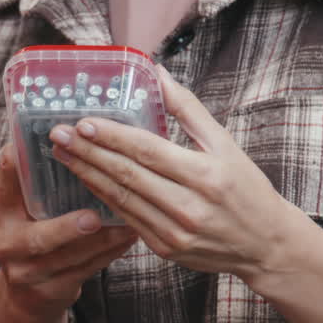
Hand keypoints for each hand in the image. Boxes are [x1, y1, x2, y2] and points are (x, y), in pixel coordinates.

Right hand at [0, 144, 137, 322]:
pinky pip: (84, 272)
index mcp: (2, 210)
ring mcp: (26, 271)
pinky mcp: (49, 291)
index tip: (31, 148)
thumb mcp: (26, 206)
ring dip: (101, 242)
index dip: (16, 166)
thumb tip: (76, 131)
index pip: (5, 183)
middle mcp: (7, 242)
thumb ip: (37, 179)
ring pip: (67, 258)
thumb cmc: (35, 233)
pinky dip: (109, 255)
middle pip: (36, 237)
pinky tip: (128, 239)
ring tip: (128, 224)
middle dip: (66, 229)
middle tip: (93, 218)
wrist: (27, 294)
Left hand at [48, 66, 314, 283]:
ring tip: (63, 155)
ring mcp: (174, 232)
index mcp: (205, 174)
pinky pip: (127, 220)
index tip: (83, 122)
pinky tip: (85, 181)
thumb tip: (157, 73)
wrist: (264, 244)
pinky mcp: (165, 249)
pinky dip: (103, 199)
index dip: (112, 137)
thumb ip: (188, 109)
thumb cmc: (246, 188)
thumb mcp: (225, 143)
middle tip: (58, 136)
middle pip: (127, 175)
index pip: (148, 150)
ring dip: (88, 175)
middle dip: (89, 153)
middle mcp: (188, 206)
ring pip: (121, 199)